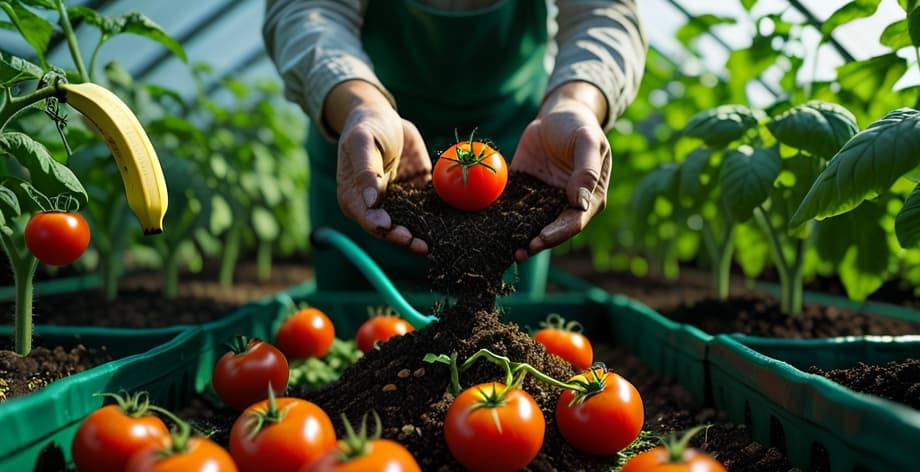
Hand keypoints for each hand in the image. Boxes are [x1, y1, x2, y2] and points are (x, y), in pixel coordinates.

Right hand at [326, 81, 431, 253]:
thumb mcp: (361, 143)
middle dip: (406, 239)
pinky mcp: (416, 195)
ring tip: (439, 246)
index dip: (384, 229)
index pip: (369, 220)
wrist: (384, 117)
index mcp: (354, 199)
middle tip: (423, 245)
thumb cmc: (366, 127)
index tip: (399, 232)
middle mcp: (375, 207)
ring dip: (423, 235)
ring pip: (410, 224)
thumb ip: (365, 170)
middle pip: (390, 229)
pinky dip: (439, 219)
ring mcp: (397, 202)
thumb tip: (371, 200)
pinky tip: (453, 227)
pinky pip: (427, 210)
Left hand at [510, 82, 610, 260]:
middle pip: (552, 230)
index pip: (574, 222)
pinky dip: (504, 220)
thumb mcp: (587, 140)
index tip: (539, 240)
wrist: (556, 115)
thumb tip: (580, 202)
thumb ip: (587, 169)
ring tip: (506, 251)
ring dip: (520, 238)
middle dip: (536, 243)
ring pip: (532, 225)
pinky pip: (515, 209)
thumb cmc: (578, 126)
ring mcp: (544, 201)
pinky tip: (490, 228)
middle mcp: (567, 205)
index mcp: (589, 197)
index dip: (557, 234)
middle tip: (519, 253)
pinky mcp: (525, 193)